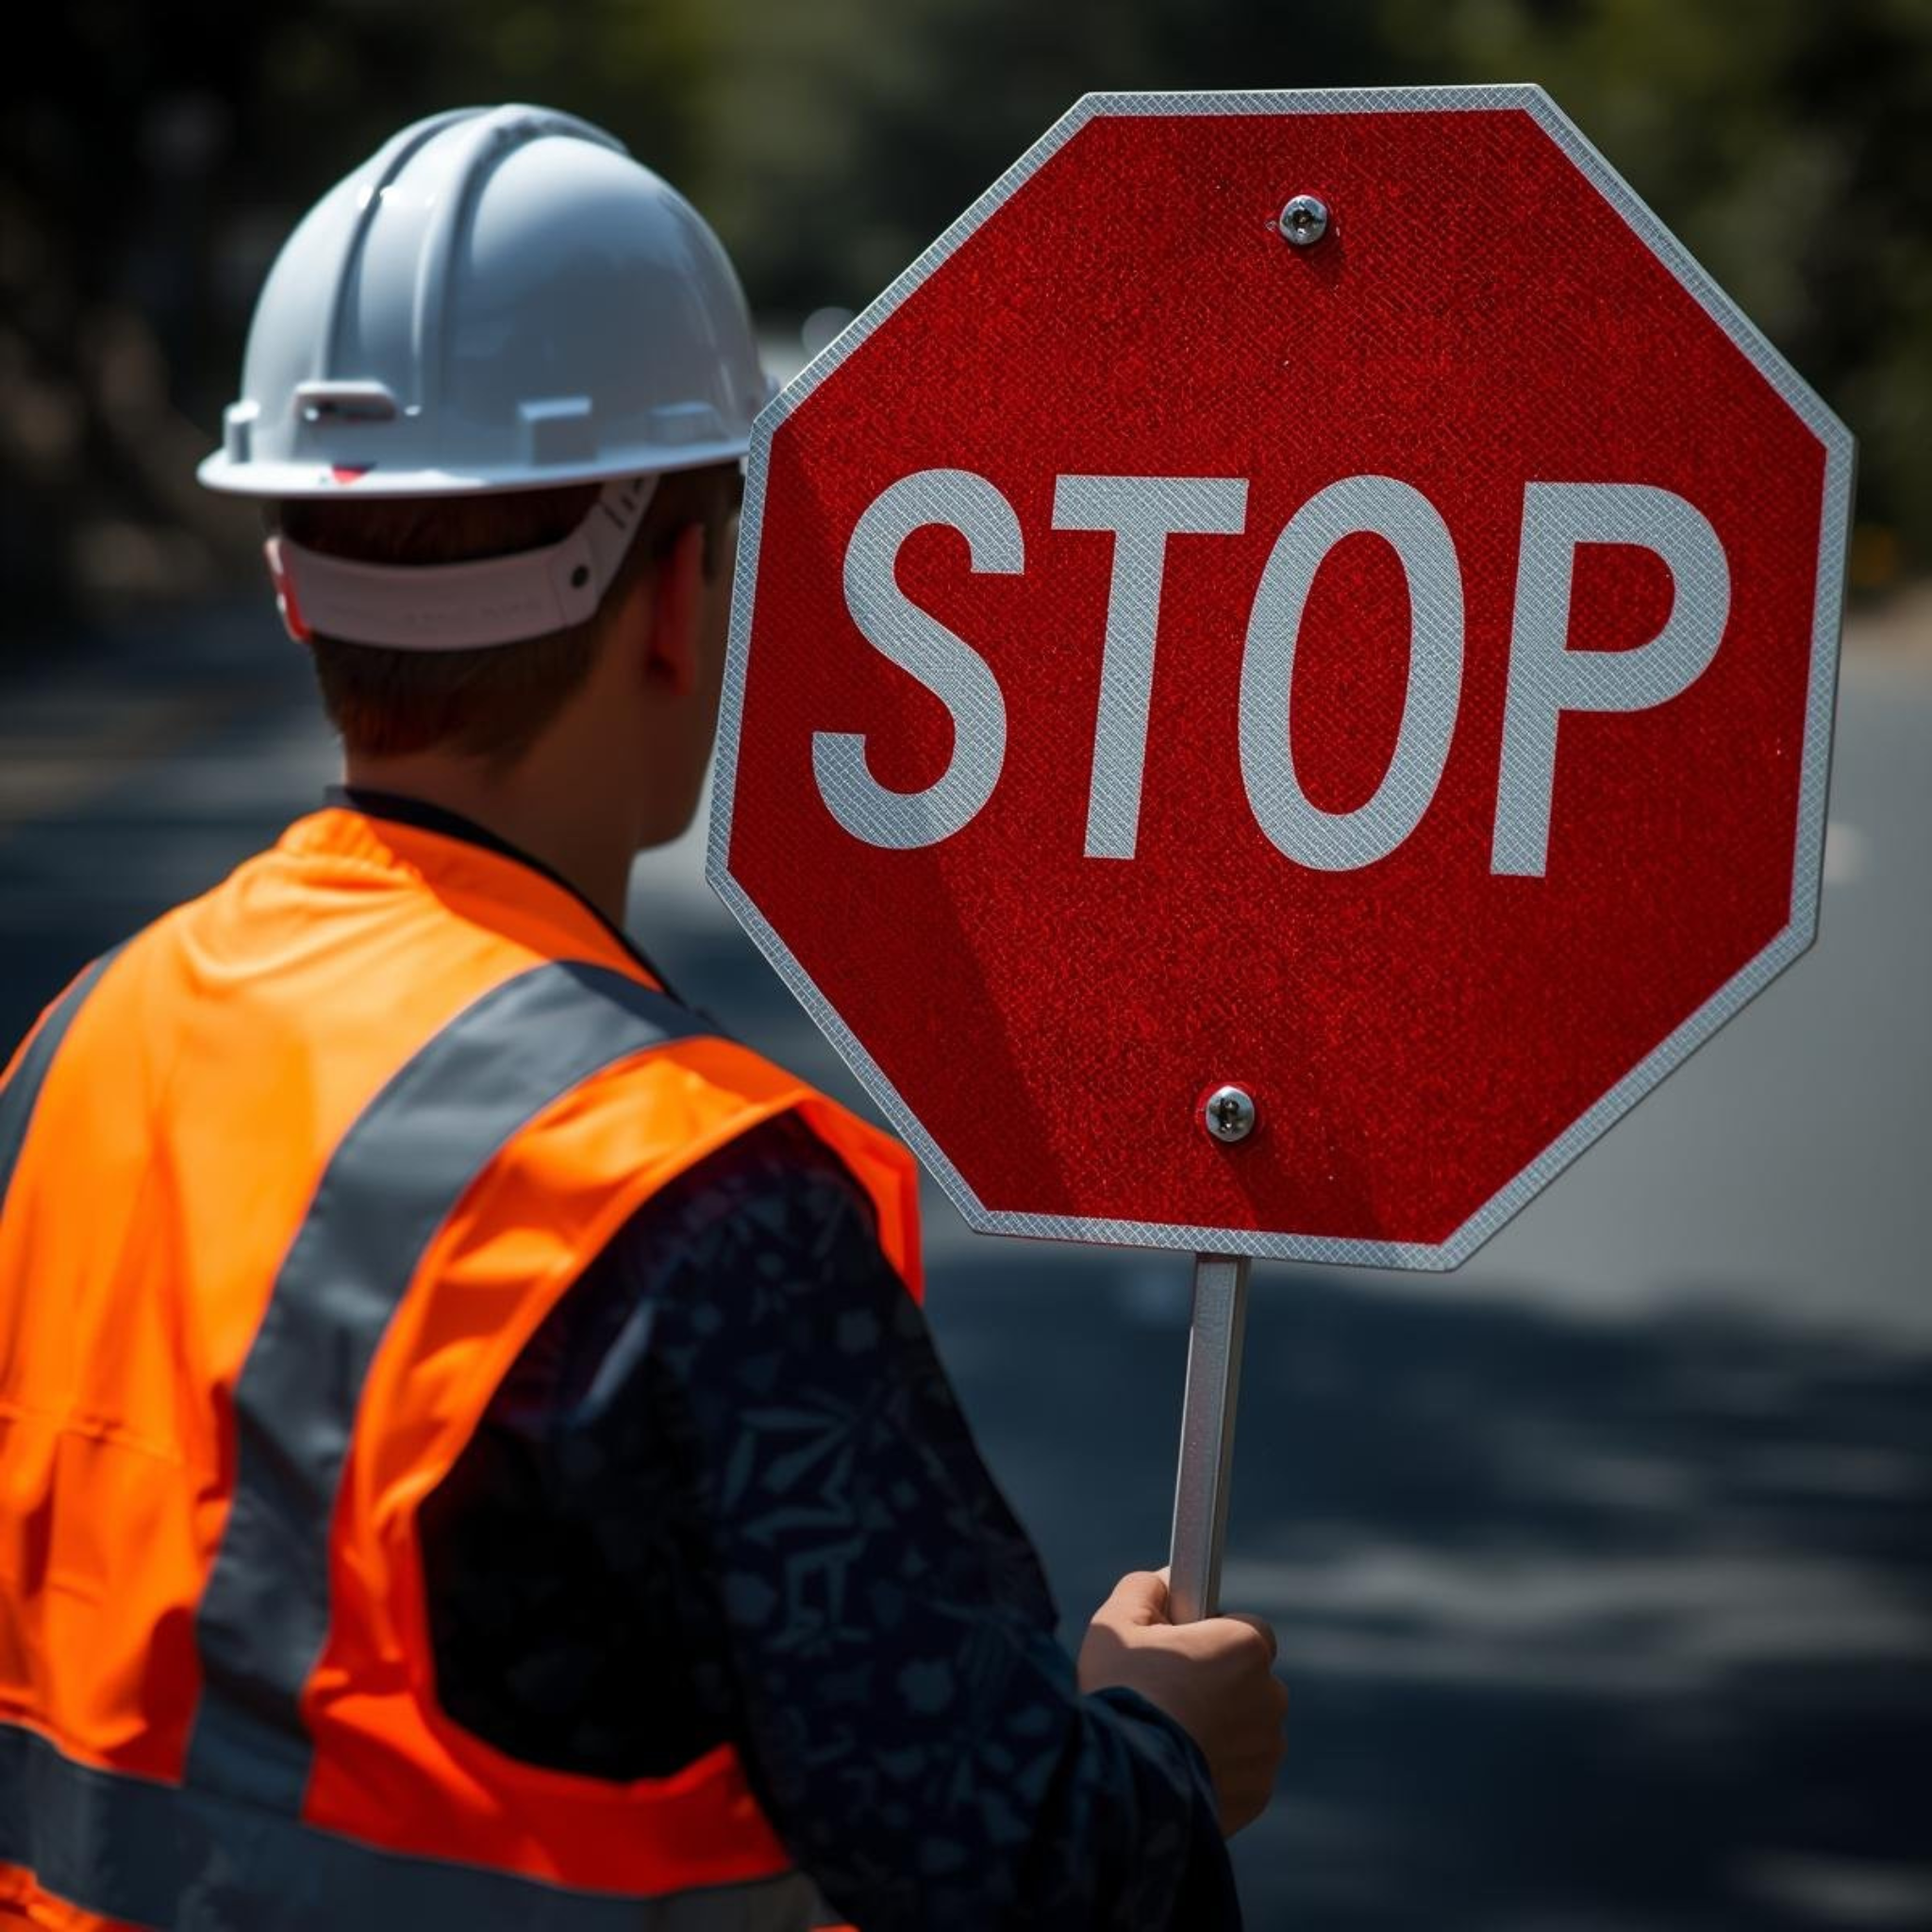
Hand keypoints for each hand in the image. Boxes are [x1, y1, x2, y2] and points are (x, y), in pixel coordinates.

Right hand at [1076, 1567, 1286, 1835]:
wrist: (1120, 1784)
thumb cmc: (1120, 1693)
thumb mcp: (1117, 1624)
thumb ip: (1146, 1589)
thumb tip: (1167, 1579)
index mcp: (1246, 1648)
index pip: (1249, 1630)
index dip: (1215, 1636)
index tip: (1184, 1651)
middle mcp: (1270, 1698)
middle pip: (1249, 1682)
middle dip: (1219, 1686)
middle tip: (1169, 1697)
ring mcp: (1266, 1752)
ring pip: (1247, 1729)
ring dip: (1221, 1730)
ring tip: (1169, 1739)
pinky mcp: (1257, 1795)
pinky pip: (1241, 1772)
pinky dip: (1218, 1771)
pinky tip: (1178, 1770)